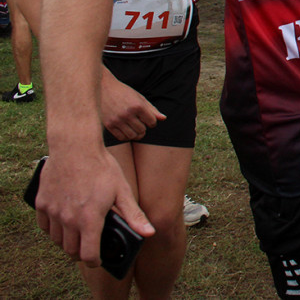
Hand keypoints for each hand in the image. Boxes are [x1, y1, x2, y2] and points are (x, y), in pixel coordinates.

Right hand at [35, 147, 153, 266]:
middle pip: (71, 251)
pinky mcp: (42, 203)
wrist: (76, 146)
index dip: (95, 261)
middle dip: (82, 252)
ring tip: (79, 232)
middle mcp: (68, 219)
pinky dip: (53, 228)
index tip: (99, 259)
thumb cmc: (102, 167)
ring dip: (67, 241)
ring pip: (57, 240)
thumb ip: (133, 215)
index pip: (88, 255)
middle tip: (90, 244)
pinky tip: (64, 221)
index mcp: (89, 219)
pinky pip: (45, 226)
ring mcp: (52, 212)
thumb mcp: (122, 190)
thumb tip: (149, 233)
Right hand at [100, 72, 165, 141]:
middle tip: (139, 122)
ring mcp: (117, 120)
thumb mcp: (139, 98)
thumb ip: (152, 109)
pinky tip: (126, 130)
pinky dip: (126, 136)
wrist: (103, 87)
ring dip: (136, 134)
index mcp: (138, 106)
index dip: (152, 122)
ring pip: (133, 136)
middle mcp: (128, 114)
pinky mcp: (108, 125)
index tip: (147, 119)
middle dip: (143, 128)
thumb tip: (164, 118)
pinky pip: (121, 137)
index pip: (152, 122)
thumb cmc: (123, 92)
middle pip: (142, 130)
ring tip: (134, 127)